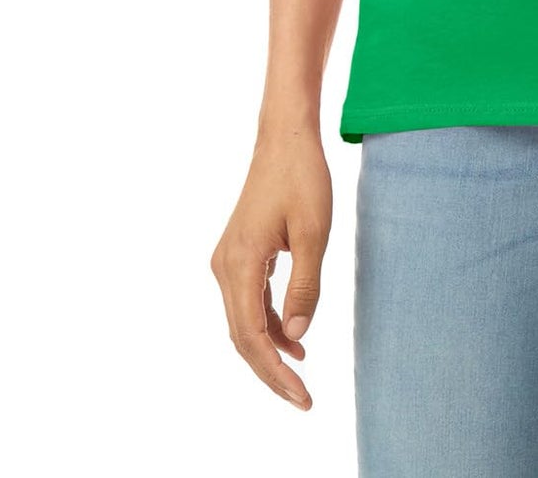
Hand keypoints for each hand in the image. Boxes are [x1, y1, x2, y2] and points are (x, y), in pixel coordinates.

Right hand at [210, 124, 333, 409]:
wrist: (285, 138)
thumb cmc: (303, 178)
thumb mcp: (313, 233)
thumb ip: (305, 287)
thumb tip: (297, 339)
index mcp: (240, 264)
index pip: (252, 337)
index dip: (275, 372)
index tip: (302, 397)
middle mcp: (224, 266)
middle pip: (242, 336)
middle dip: (270, 371)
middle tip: (302, 399)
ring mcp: (227, 259)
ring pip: (243, 321)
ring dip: (269, 349)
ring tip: (300, 375)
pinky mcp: (237, 253)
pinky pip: (248, 301)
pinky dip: (268, 324)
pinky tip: (293, 339)